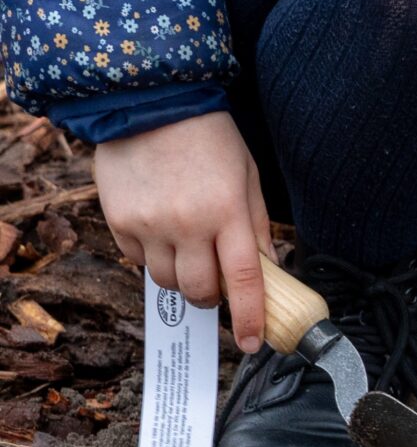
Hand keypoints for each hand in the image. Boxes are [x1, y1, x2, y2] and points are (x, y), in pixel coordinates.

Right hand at [92, 110, 272, 351]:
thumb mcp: (248, 178)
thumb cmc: (209, 139)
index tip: (254, 343)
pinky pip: (137, 260)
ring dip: (181, 279)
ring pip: (166, 282)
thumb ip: (256, 228)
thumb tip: (267, 271)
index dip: (250, 318)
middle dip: (212, 298)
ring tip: (188, 251)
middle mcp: (187, 224)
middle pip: (199, 291)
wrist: (150, 103)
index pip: (243, 282)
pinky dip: (152, 257)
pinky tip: (160, 231)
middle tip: (216, 285)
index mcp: (228, 213)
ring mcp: (149, 223)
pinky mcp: (119, 219)